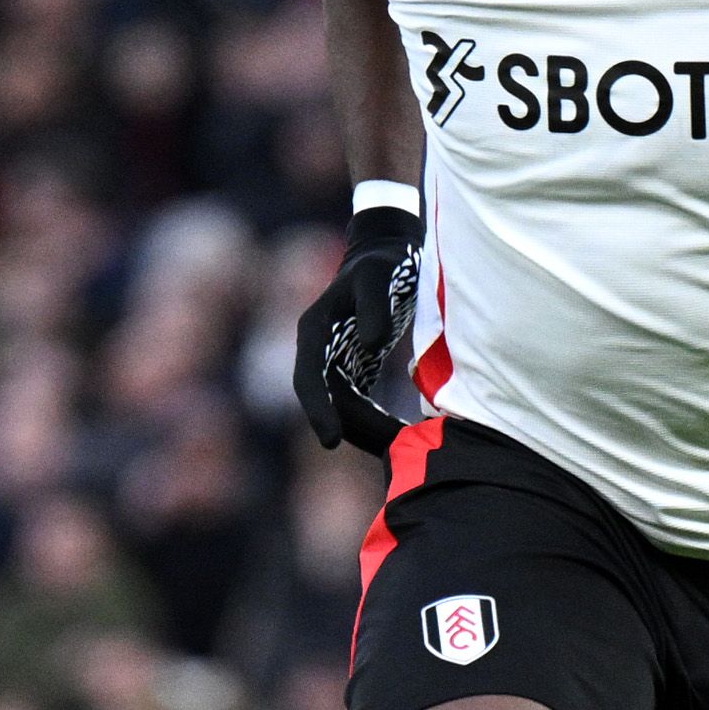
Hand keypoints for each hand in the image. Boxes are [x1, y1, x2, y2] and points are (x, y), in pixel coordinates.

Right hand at [292, 204, 421, 452]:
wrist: (387, 253)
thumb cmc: (382, 263)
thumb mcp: (378, 277)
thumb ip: (374, 306)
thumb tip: (372, 341)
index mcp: (315, 332)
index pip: (308, 380)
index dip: (318, 412)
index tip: (331, 442)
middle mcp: (318, 351)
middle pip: (324, 402)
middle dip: (348, 431)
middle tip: (383, 457)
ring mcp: (335, 361)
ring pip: (342, 406)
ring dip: (363, 430)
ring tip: (397, 451)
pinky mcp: (354, 367)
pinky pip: (359, 402)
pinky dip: (373, 420)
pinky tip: (401, 436)